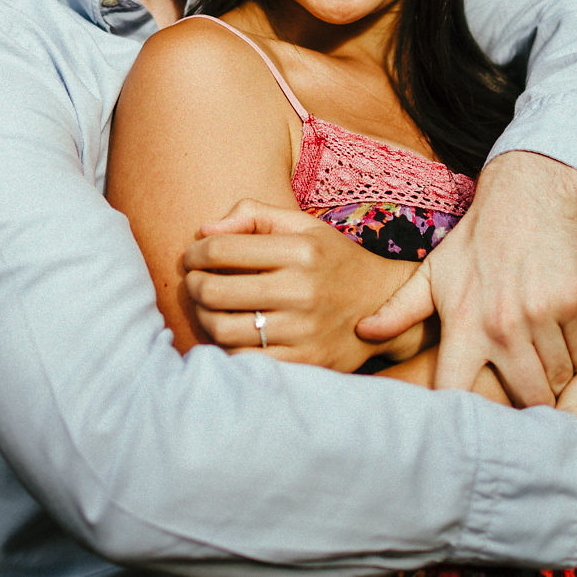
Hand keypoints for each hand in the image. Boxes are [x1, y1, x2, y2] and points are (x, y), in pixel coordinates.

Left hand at [183, 199, 420, 371]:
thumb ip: (255, 215)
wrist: (384, 305)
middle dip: (193, 285)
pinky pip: (243, 359)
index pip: (220, 250)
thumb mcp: (304, 227)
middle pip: (214, 291)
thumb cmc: (333, 261)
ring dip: (203, 317)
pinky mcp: (305, 362)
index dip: (195, 253)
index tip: (192, 257)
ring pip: (223, 329)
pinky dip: (226, 347)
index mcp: (300, 250)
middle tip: (194, 282)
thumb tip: (204, 231)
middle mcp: (303, 290)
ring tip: (207, 307)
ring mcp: (304, 330)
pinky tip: (229, 332)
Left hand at [358, 152, 576, 406]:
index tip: (474, 433)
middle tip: (529, 408)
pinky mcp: (575, 303)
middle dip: (530, 408)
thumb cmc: (475, 242)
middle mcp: (502, 325)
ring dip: (557, 383)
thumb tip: (362, 332)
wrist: (525, 197)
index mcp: (464, 324)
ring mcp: (541, 315)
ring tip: (548, 376)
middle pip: (526, 398)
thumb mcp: (434, 274)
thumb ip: (400, 309)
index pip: (458, 392)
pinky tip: (565, 346)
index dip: (467, 421)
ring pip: (560, 380)